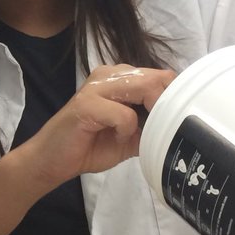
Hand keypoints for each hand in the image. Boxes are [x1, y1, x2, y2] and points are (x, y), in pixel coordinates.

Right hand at [22, 63, 174, 192]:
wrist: (53, 161)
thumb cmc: (90, 147)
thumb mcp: (131, 135)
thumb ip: (152, 123)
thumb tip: (181, 123)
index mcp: (121, 77)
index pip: (162, 77)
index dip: (174, 99)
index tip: (174, 122)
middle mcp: (110, 73)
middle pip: (158, 78)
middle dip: (167, 107)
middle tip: (159, 130)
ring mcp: (97, 86)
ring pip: (145, 87)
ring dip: (149, 115)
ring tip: (137, 133)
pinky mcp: (87, 103)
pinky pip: (125, 114)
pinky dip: (126, 131)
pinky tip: (115, 137)